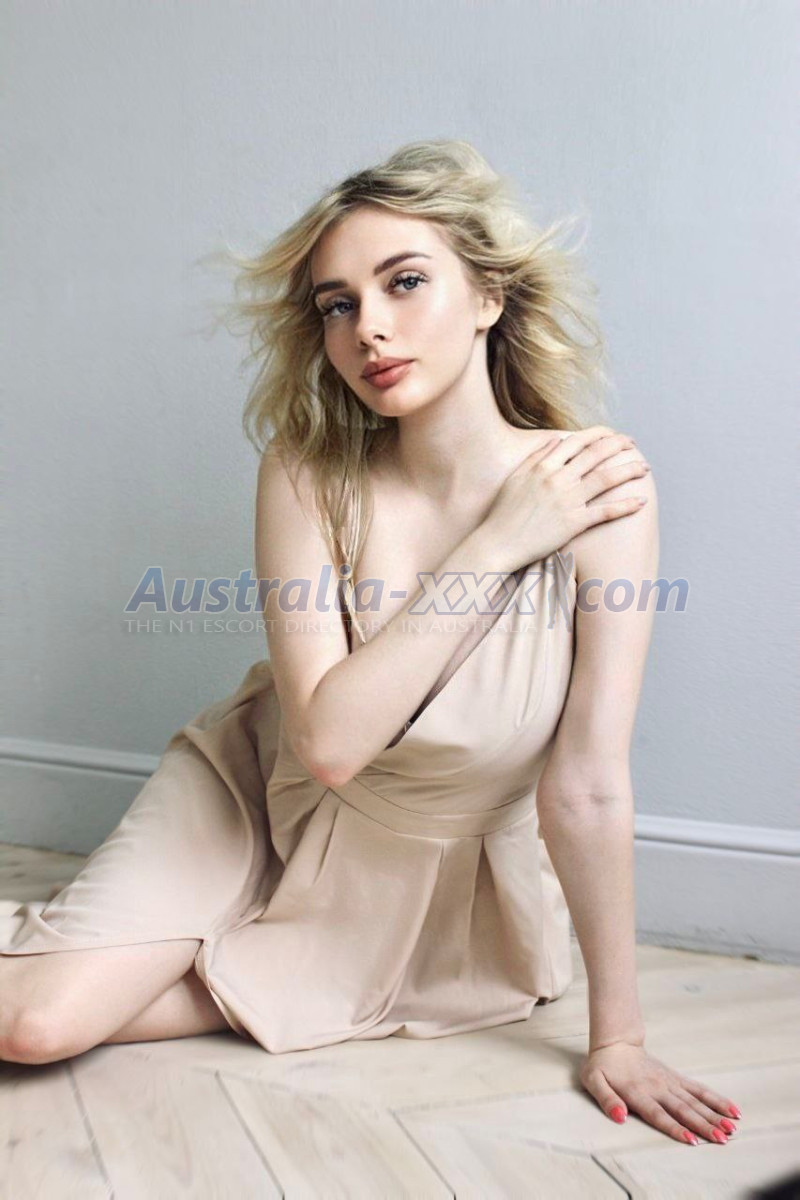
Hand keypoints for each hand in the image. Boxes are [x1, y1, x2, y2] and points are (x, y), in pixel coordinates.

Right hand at [482, 425, 650, 570]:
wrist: (498, 543)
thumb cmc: (503, 513)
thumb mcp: (515, 477)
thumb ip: (536, 457)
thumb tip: (556, 440)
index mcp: (543, 466)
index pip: (578, 441)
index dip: (600, 435)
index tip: (613, 435)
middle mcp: (557, 479)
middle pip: (596, 455)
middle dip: (619, 446)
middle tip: (633, 445)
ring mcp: (567, 500)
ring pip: (606, 479)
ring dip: (628, 470)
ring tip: (644, 468)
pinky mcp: (573, 523)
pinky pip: (605, 512)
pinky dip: (625, 506)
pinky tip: (641, 502)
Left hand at [579, 1039, 742, 1145]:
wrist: (616, 1042)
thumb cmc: (602, 1066)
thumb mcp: (593, 1081)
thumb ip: (607, 1100)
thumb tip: (619, 1117)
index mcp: (638, 1091)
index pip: (659, 1114)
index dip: (675, 1127)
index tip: (692, 1139)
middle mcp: (658, 1087)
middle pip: (683, 1109)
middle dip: (704, 1125)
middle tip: (722, 1139)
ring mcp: (669, 1082)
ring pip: (695, 1100)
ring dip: (714, 1114)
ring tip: (732, 1127)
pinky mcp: (676, 1078)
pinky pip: (698, 1089)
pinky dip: (716, 1099)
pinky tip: (731, 1109)